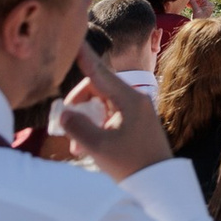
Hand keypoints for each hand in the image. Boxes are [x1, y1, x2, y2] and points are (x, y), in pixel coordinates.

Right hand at [58, 48, 175, 181]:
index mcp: (129, 99)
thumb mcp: (99, 147)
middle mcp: (133, 100)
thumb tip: (63, 114)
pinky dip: (93, 128)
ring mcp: (134, 111)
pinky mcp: (132, 123)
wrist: (157, 182)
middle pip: (96, 89)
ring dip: (84, 121)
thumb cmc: (131, 163)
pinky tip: (84, 149)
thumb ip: (77, 127)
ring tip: (76, 147)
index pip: (101, 72)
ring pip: (99, 105)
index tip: (76, 38)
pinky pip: (106, 117)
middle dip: (78, 105)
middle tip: (65, 125)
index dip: (85, 56)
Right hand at [186, 0, 214, 17]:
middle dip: (193, 0)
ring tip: (186, 3)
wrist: (200, 28)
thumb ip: (193, 3)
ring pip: (197, 3)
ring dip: (192, 2)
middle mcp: (208, 6)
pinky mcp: (201, 11)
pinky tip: (187, 6)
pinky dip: (192, 5)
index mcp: (209, 5)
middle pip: (200, 0)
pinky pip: (196, 6)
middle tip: (187, 0)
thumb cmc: (200, 19)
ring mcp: (205, 9)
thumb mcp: (196, 10)